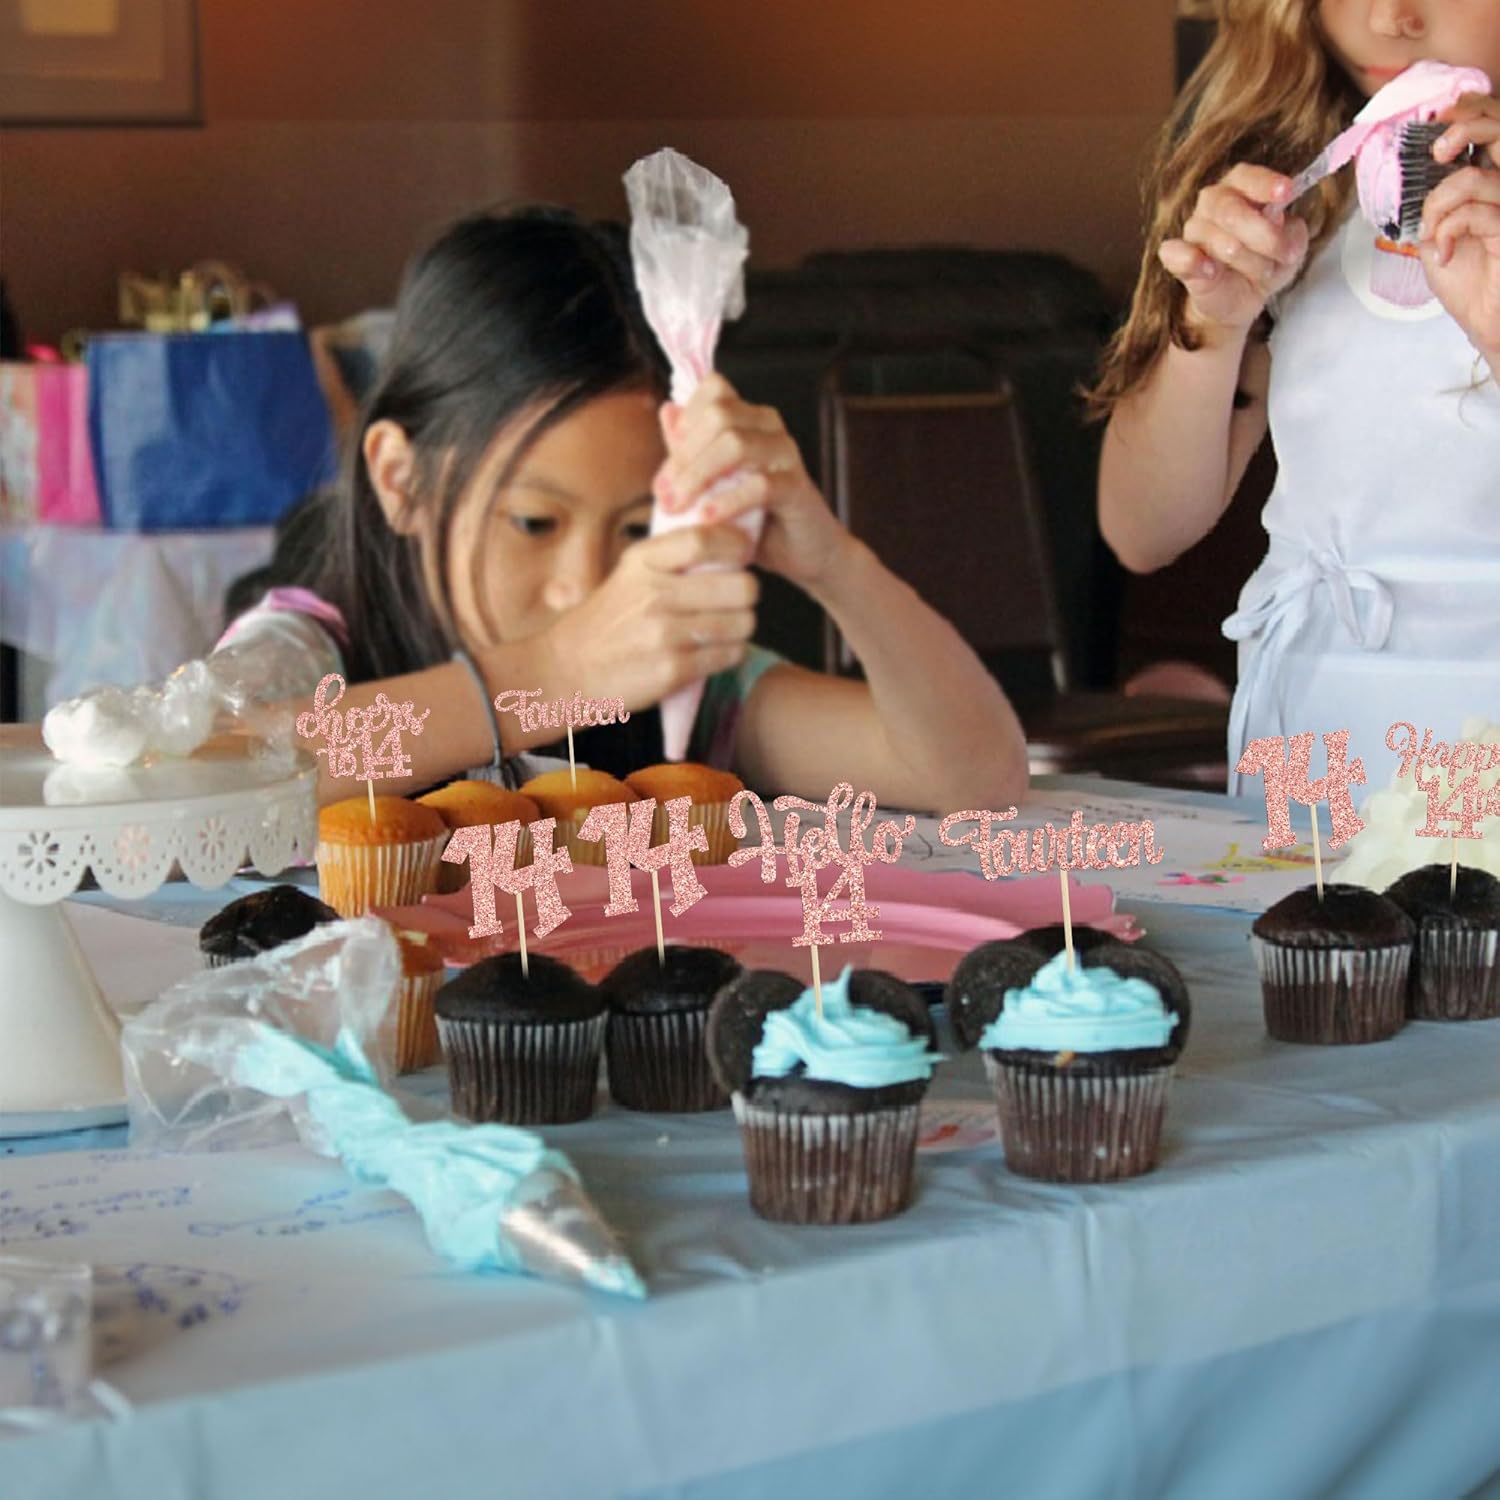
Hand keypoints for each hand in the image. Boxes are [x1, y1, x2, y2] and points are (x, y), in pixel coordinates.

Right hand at [519, 523, 758, 713]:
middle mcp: (655, 594)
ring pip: (742, 624)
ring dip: (739, 628)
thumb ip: (673, 558)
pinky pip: (729, 655)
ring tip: (720, 630)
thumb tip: (730, 541)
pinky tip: (708, 653)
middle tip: (734, 602)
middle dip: (746, 595)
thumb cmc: (606, 622)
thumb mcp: (629, 575)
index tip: (741, 553)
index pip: (705, 539)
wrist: (566, 671)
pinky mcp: (673, 670)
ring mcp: (665, 634)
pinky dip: (727, 654)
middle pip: (741, 586)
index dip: (736, 543)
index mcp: (644, 562)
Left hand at [653, 374, 849, 588]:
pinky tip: (708, 517)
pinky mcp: (797, 486)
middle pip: (719, 415)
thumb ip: (691, 450)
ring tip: (679, 506)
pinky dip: (729, 501)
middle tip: (664, 494)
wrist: (801, 552)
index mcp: (748, 418)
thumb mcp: (713, 484)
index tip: (669, 458)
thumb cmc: (755, 517)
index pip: (714, 388)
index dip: (686, 417)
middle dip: (684, 455)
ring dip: (698, 476)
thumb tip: (667, 411)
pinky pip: (760, 485)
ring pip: (736, 443)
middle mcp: (768, 427)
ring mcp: (785, 453)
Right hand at [1159, 164, 1310, 339]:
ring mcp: (1193, 230)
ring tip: (1261, 271)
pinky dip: (1192, 261)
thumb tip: (1275, 218)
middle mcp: (1212, 203)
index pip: (1247, 177)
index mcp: (1241, 189)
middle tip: (1283, 254)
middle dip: (1262, 235)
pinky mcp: (1176, 258)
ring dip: (1246, 259)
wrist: (1241, 300)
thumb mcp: (1292, 248)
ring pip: (1214, 237)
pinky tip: (1211, 271)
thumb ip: (1291, 230)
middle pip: (1230, 209)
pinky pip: (1176, 254)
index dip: (1266, 184)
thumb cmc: (1267, 263)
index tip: (1287, 193)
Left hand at [1420, 94, 1499, 363]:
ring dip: (1437, 204)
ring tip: (1430, 232)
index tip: (1434, 120)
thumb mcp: (1436, 234)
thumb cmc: (1467, 278)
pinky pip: (1474, 213)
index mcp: (1496, 177)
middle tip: (1436, 151)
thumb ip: (1430, 201)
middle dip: (1463, 127)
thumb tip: (1404, 175)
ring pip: (1473, 178)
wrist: (1487, 320)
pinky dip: (1446, 231)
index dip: (1468, 110)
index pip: (1492, 123)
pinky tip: (1442, 254)